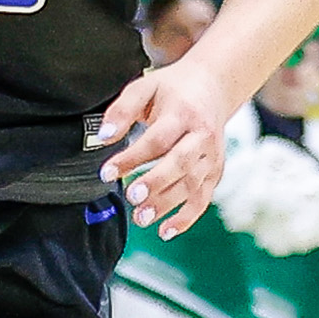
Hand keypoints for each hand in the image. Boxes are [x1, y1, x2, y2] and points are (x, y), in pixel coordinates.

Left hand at [92, 64, 235, 235]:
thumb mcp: (145, 87)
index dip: (132, 158)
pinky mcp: (215, 172)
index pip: (157, 139)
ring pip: (192, 185)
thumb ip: (122, 110)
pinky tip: (166, 231)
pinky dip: (186, 218)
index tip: (107, 172)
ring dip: (167, 204)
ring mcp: (212, 156)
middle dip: (157, 183)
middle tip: (132, 197)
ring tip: (141, 218)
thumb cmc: (174, 89)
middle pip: (181, 164)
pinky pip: (203, 198)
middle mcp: (202, 136)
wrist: (213, 86)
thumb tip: (103, 137)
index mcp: (183, 113)